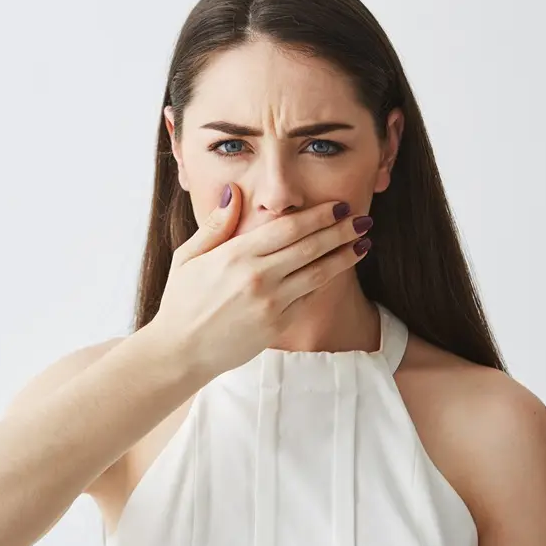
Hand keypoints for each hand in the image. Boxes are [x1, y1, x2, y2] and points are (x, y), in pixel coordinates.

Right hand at [149, 182, 373, 376]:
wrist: (180, 351)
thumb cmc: (181, 302)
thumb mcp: (188, 257)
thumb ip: (215, 226)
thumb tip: (235, 193)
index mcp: (236, 255)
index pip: (287, 228)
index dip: (318, 215)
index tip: (338, 205)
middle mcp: (257, 278)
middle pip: (310, 247)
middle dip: (341, 231)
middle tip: (363, 218)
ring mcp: (270, 304)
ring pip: (317, 274)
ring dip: (344, 256)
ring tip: (364, 243)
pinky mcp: (276, 325)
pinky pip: (307, 299)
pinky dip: (325, 282)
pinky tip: (338, 269)